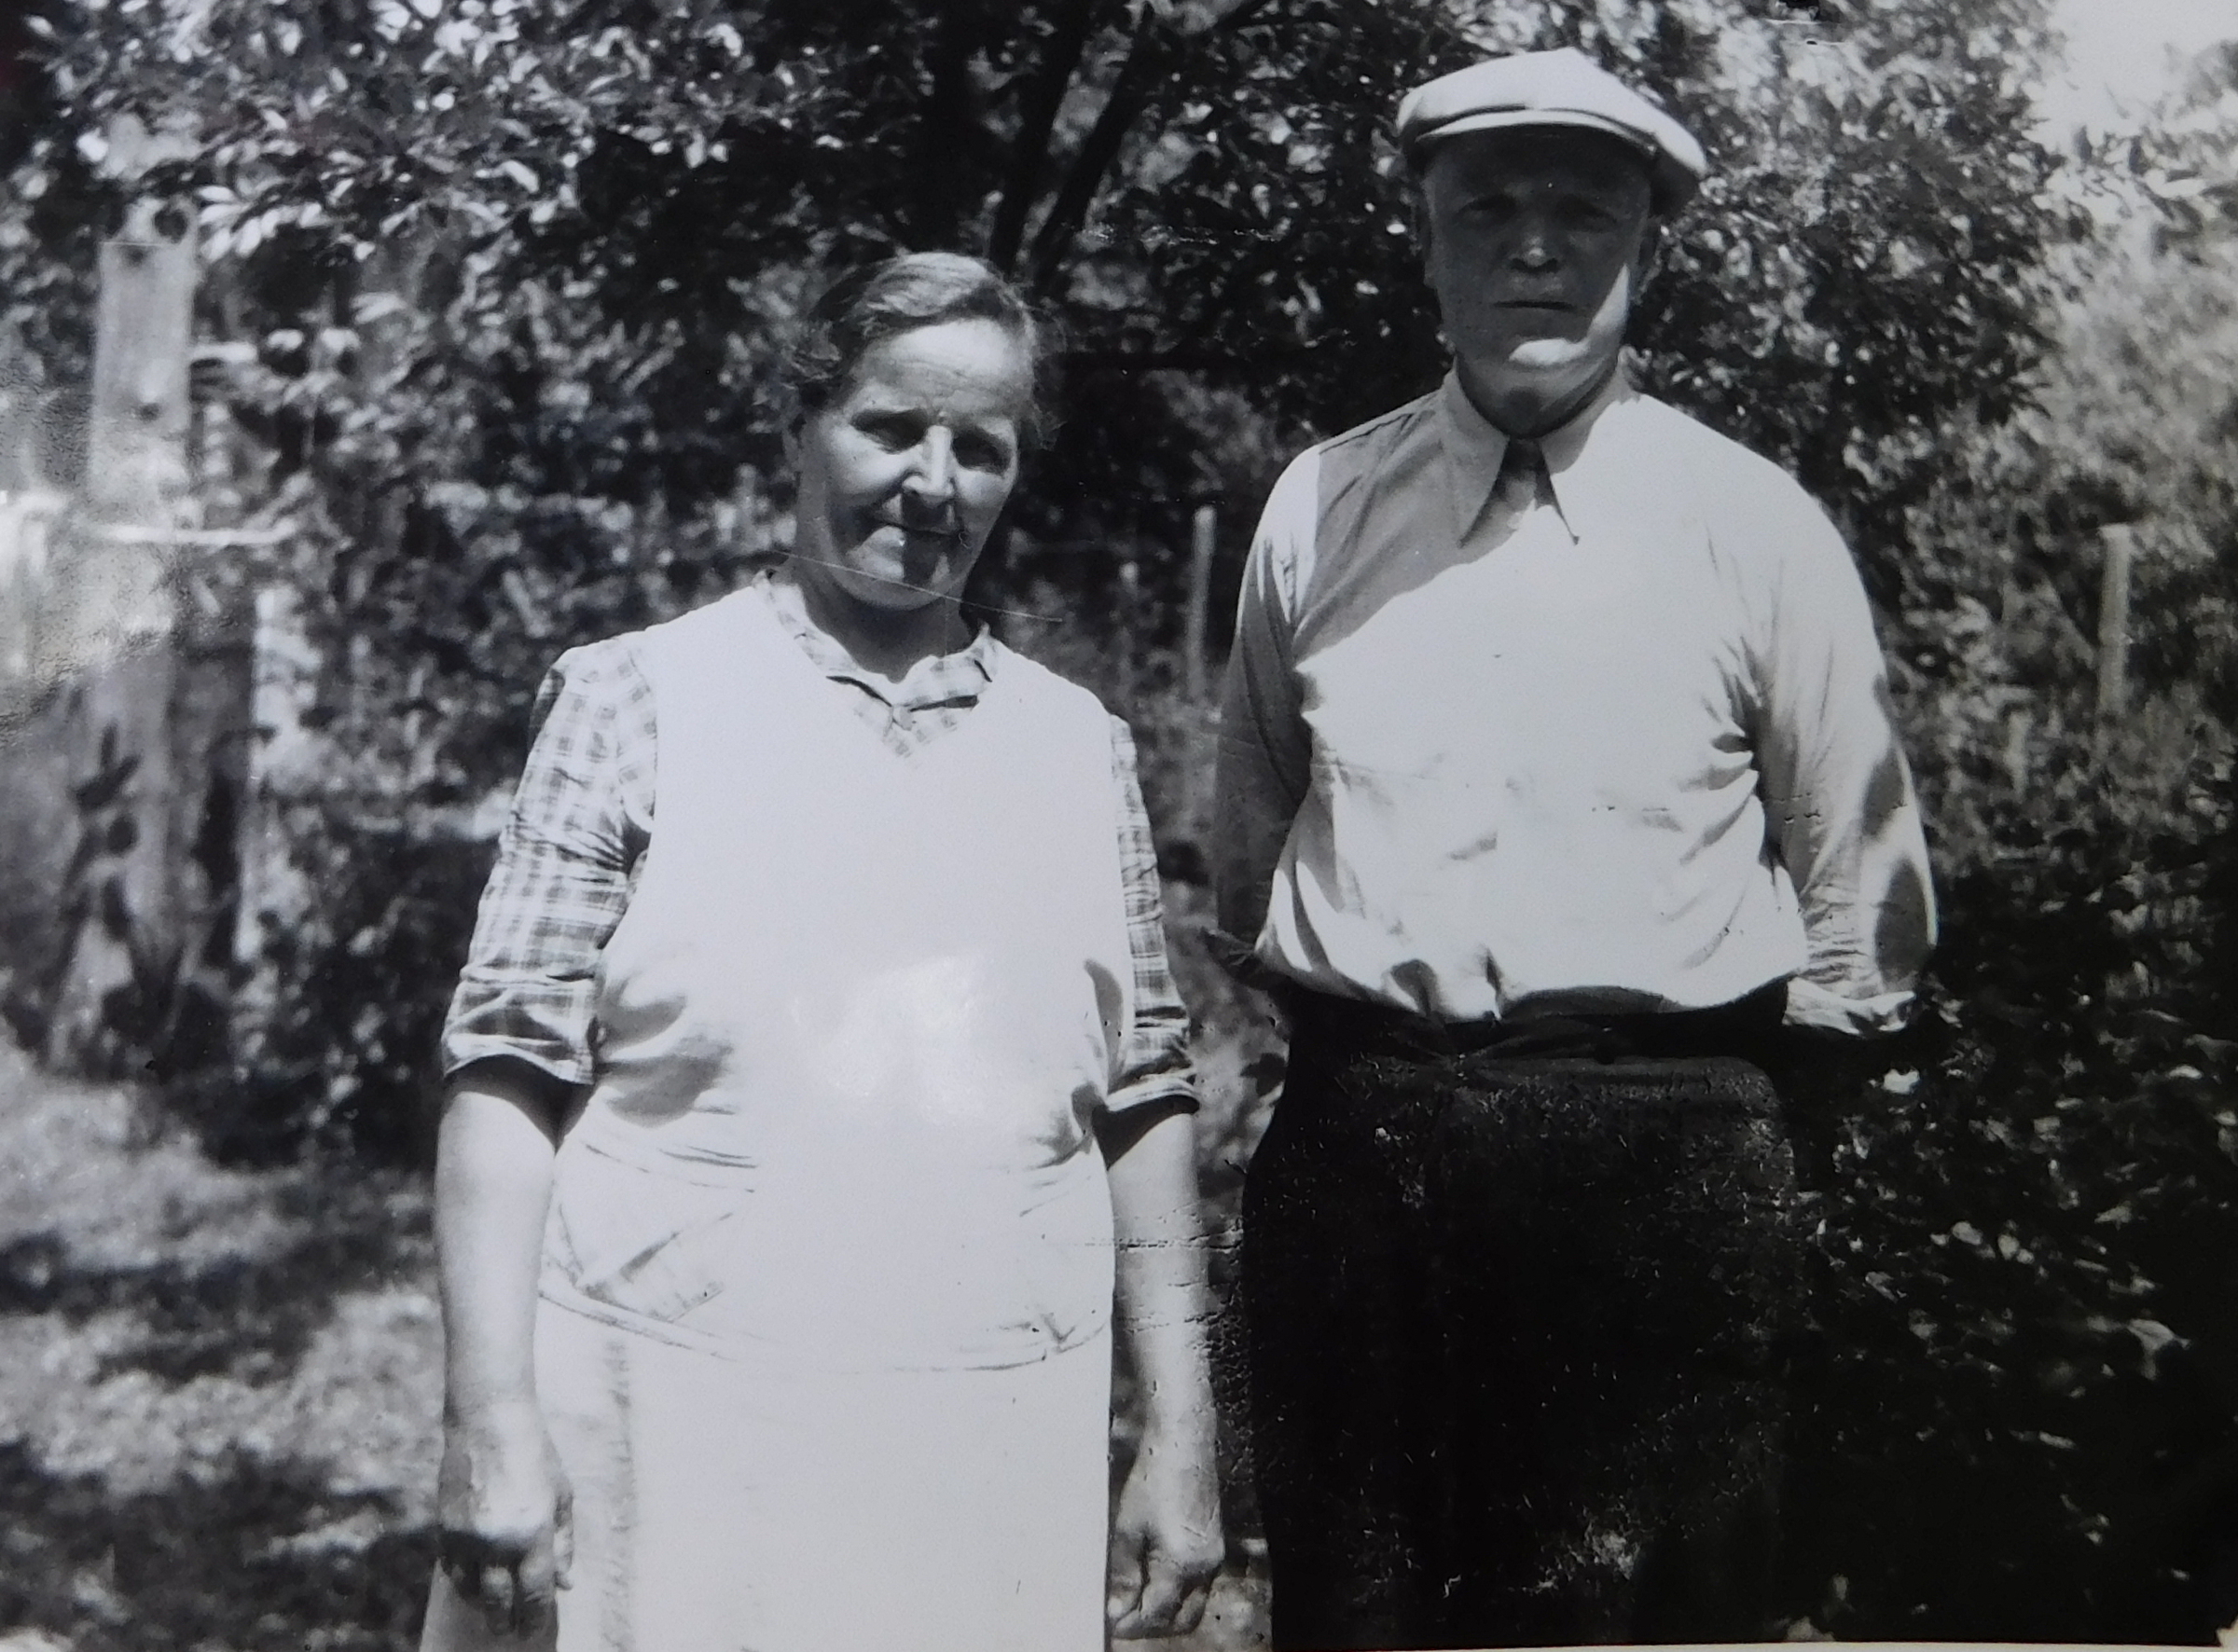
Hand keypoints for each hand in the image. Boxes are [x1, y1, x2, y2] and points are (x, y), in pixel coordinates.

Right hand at [437, 1398, 572, 1638]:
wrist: (488, 1425)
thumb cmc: (535, 1456)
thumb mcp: (561, 1497)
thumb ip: (563, 1543)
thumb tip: (566, 1583)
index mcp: (533, 1535)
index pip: (535, 1593)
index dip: (535, 1616)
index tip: (533, 1629)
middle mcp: (498, 1544)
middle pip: (499, 1601)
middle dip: (505, 1621)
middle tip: (509, 1631)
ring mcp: (467, 1539)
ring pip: (470, 1589)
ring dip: (482, 1602)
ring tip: (492, 1607)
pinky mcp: (445, 1529)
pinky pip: (451, 1569)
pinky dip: (463, 1580)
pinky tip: (473, 1580)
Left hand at [1106, 1425, 1223, 1638]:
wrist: (1184, 1443)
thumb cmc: (1153, 1479)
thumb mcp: (1128, 1528)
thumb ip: (1124, 1575)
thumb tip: (1117, 1611)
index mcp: (1182, 1564)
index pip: (1157, 1615)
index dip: (1132, 1625)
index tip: (1110, 1624)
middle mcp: (1205, 1567)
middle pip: (1182, 1620)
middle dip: (1152, 1627)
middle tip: (1124, 1619)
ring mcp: (1214, 1558)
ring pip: (1194, 1605)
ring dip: (1167, 1612)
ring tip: (1135, 1601)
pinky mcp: (1215, 1547)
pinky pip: (1199, 1586)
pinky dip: (1178, 1594)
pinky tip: (1153, 1579)